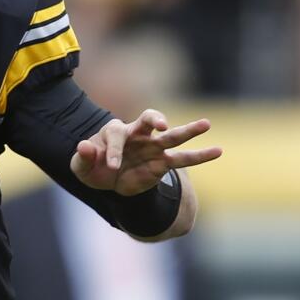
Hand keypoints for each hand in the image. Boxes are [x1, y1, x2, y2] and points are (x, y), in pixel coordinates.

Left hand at [70, 109, 221, 195]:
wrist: (108, 181)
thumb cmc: (93, 167)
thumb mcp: (81, 166)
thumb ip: (83, 156)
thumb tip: (84, 145)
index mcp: (115, 130)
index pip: (117, 134)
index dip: (114, 151)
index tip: (112, 167)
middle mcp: (137, 134)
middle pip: (148, 119)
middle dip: (155, 119)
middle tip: (161, 124)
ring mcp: (152, 147)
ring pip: (172, 136)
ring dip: (188, 130)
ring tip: (206, 123)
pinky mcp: (162, 163)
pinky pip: (183, 158)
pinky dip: (200, 155)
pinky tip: (217, 151)